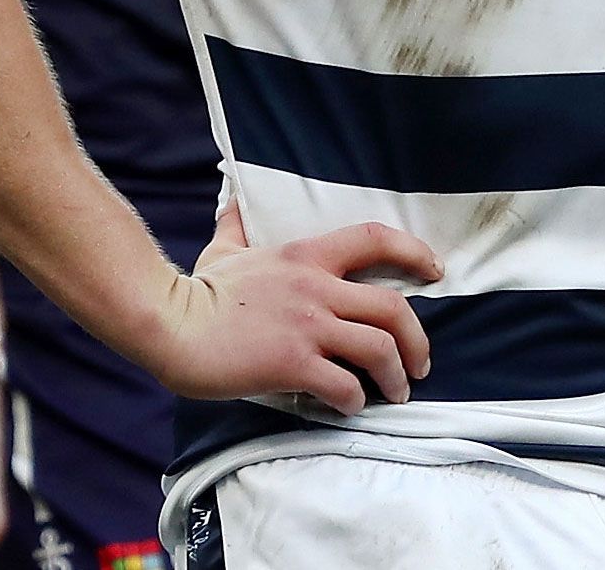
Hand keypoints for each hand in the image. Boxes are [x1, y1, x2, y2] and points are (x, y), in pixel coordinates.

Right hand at [149, 200, 440, 412]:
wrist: (169, 324)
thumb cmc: (196, 291)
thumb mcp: (223, 248)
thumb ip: (237, 224)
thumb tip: (233, 198)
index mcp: (305, 256)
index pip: (375, 239)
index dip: (415, 251)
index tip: (435, 271)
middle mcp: (316, 288)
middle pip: (393, 308)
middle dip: (418, 341)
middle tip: (420, 365)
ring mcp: (306, 326)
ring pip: (379, 349)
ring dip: (396, 377)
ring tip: (394, 393)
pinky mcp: (293, 364)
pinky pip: (344, 386)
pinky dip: (354, 401)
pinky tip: (347, 406)